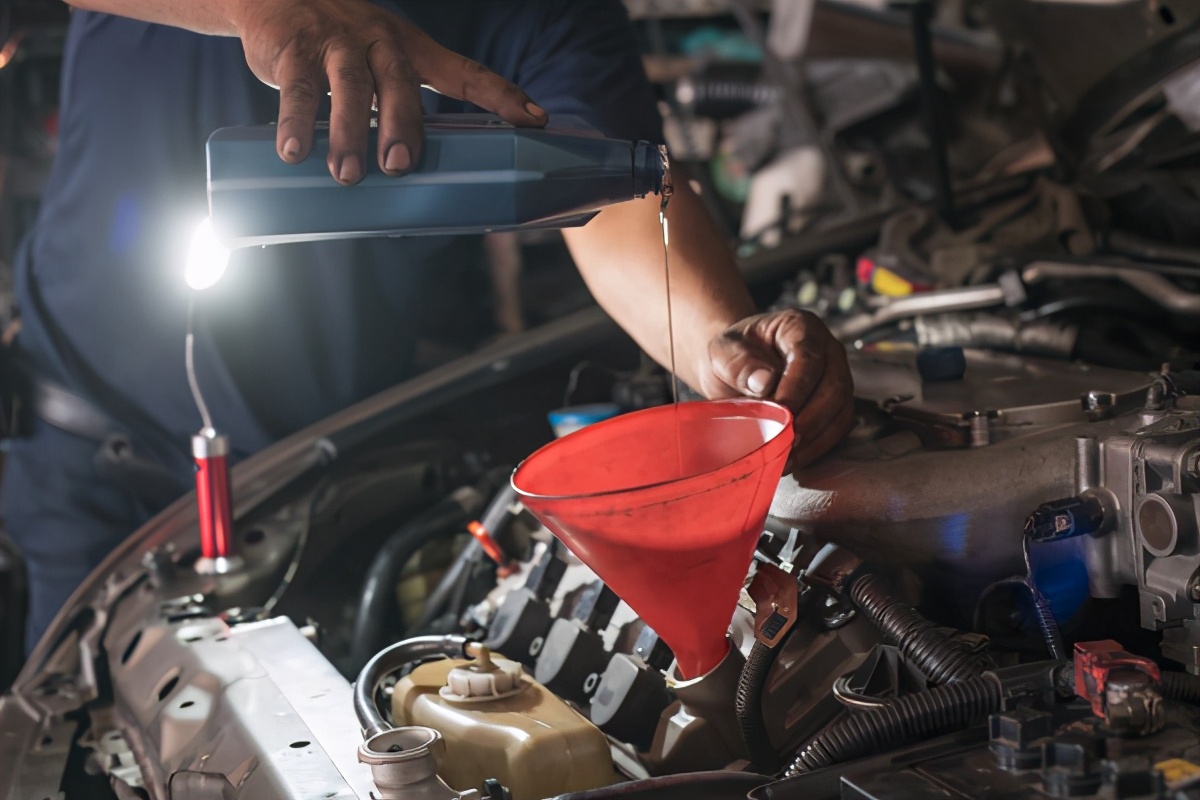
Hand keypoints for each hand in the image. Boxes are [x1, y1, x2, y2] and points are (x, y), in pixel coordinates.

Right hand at [229, 0, 547, 183]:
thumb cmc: (337, 44)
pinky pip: (298, 88)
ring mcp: (337, 44)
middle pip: (401, 84)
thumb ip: (394, 106)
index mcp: (410, 49)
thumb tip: (412, 176)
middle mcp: (380, 43)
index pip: (465, 72)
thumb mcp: (377, 62)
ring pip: (349, 88)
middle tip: (401, 167)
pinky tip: (294, 153)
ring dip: (349, 134)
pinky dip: (296, 123)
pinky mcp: (294, 49)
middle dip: (404, 127)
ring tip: (348, 175)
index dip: (501, 94)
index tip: (536, 119)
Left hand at [699, 309, 853, 466]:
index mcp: (800, 328)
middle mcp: (827, 350)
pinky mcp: (836, 404)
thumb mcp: (722, 352)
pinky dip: (819, 446)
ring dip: (816, 437)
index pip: (809, 357)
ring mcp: (836, 377)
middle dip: (812, 418)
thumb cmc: (732, 357)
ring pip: (842, 410)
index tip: (780, 411)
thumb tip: (765, 382)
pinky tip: (796, 459)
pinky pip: (838, 427)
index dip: (797, 387)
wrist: (736, 369)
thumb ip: (739, 363)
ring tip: (788, 456)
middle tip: (787, 440)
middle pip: (835, 385)